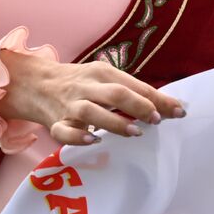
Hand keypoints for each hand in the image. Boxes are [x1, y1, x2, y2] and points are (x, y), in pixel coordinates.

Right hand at [0, 50, 185, 145]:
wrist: (35, 83)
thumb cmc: (82, 83)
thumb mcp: (105, 79)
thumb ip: (133, 90)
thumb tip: (169, 105)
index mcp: (102, 72)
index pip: (134, 85)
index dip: (157, 98)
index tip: (177, 110)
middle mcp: (87, 86)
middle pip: (115, 93)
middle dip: (139, 106)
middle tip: (157, 120)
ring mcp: (70, 105)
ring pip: (92, 111)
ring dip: (114, 122)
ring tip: (134, 132)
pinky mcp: (55, 122)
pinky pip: (65, 131)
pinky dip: (79, 136)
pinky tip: (94, 140)